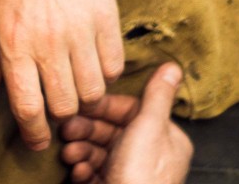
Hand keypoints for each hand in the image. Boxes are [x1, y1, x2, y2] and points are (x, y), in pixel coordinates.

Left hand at [0, 0, 124, 149]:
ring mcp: (81, 29)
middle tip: (54, 103)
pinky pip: (114, 65)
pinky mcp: (106, 16)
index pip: (28, 109)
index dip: (34, 134)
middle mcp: (49, 41)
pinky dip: (105, 72)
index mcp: (14, 42)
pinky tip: (91, 59)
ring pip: (93, 92)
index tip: (37, 140)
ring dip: (83, 95)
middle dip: (58, 114)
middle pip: (64, 107)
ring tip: (73, 82)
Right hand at [59, 63, 193, 183]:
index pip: (130, 110)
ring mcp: (129, 174)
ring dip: (81, 150)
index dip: (103, 106)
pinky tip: (77, 172)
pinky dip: (83, 170)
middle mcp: (149, 156)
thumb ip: (157, 96)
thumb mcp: (149, 127)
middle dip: (86, 130)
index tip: (81, 104)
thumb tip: (172, 66)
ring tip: (69, 154)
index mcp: (165, 138)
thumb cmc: (141, 177)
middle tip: (66, 130)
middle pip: (111, 130)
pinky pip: (94, 172)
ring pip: (99, 151)